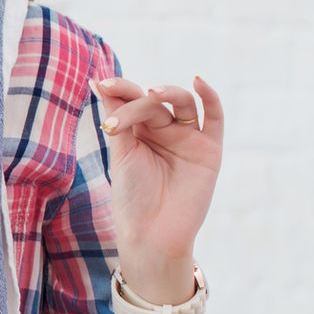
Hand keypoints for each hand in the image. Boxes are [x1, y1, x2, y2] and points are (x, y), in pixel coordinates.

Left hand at [94, 76, 223, 298]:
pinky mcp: (209, 148)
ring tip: (151, 94)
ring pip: (182, 103)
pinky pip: (214, 117)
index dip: (120, 89)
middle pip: (154, 102)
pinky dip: (209, 98)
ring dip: (169, 93)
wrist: (153, 231)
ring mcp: (188, 138)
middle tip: (119, 118)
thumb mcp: (122, 152)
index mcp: (139, 132)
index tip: (102, 84)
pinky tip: (199, 82)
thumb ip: (118, 118)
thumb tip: (98, 81)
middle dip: (136, 102)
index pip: (132, 100)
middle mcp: (164, 131)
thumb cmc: (133, 196)